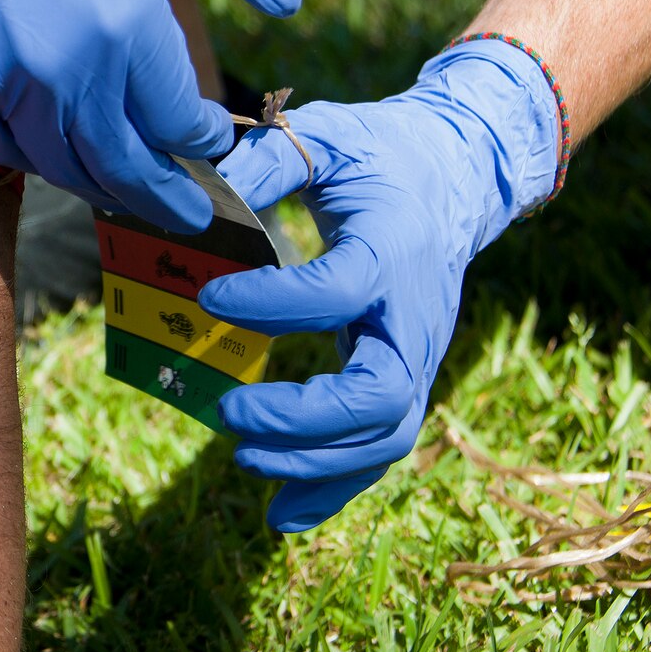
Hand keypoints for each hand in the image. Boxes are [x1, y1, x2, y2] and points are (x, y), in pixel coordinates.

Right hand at [0, 0, 301, 230]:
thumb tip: (285, 3)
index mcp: (125, 26)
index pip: (176, 123)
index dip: (203, 140)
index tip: (216, 140)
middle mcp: (59, 67)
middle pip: (120, 164)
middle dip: (164, 194)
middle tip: (192, 213)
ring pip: (56, 162)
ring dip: (98, 182)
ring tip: (125, 188)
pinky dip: (34, 154)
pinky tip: (55, 149)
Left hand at [195, 40, 562, 530]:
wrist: (453, 176)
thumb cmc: (378, 156)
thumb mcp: (326, 138)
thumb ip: (268, 163)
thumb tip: (197, 195)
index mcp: (392, 248)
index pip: (338, 290)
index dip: (275, 304)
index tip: (210, 298)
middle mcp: (414, 315)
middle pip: (380, 395)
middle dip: (303, 417)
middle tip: (228, 413)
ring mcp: (415, 354)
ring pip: (385, 435)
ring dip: (315, 462)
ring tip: (242, 456)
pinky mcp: (403, 379)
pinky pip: (378, 448)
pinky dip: (334, 488)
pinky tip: (280, 513)